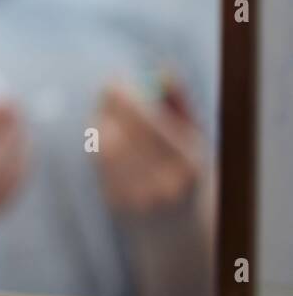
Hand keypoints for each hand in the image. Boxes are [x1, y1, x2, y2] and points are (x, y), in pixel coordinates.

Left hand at [94, 77, 203, 218]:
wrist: (179, 229)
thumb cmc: (189, 169)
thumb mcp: (195, 137)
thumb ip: (179, 101)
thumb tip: (163, 66)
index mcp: (188, 164)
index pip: (147, 123)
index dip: (126, 97)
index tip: (117, 78)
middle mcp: (163, 184)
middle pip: (122, 133)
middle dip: (111, 105)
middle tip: (110, 87)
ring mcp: (137, 197)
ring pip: (106, 146)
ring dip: (102, 121)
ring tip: (110, 112)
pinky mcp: (115, 203)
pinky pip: (99, 162)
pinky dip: (99, 141)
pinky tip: (108, 135)